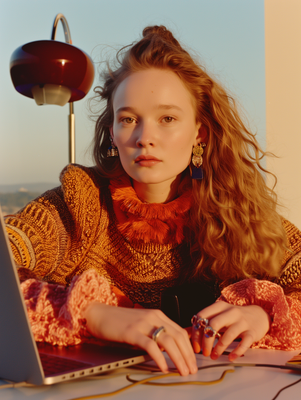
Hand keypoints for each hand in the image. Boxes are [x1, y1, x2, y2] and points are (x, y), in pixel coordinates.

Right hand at [82, 302, 197, 375]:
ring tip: (182, 371)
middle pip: (178, 336)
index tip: (193, 361)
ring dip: (178, 358)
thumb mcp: (142, 323)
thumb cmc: (119, 321)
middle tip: (192, 370)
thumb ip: (154, 331)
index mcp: (158, 314)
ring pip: (168, 341)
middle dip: (188, 355)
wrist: (99, 314)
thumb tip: (169, 348)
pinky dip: (160, 358)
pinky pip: (150, 345)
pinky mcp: (132, 332)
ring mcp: (143, 323)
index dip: (189, 348)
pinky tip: (163, 368)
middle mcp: (154, 317)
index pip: (180, 331)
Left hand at [191, 301, 270, 360]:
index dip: (195, 332)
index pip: (202, 316)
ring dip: (218, 348)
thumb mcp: (219, 315)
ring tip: (213, 356)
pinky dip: (236, 352)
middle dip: (205, 341)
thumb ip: (205, 322)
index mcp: (219, 306)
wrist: (259, 315)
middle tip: (203, 352)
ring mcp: (242, 321)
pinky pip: (244, 343)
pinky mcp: (252, 332)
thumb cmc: (234, 318)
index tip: (194, 345)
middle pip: (213, 325)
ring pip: (227, 335)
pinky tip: (230, 357)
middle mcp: (230, 312)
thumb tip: (186, 334)